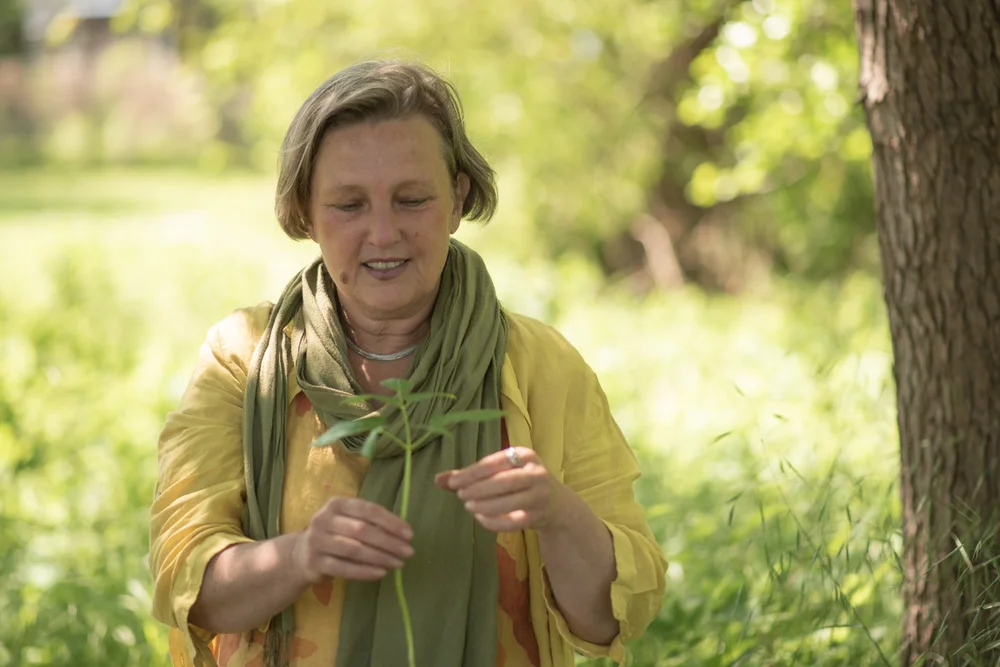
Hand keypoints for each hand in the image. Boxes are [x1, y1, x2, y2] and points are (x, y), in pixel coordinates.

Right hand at [293, 497, 412, 583]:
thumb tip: (404, 533)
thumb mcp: (348, 521)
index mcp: (337, 504)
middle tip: (408, 552)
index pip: (368, 510)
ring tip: (398, 563)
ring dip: (380, 557)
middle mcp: (324, 519)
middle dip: (389, 542)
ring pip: (354, 550)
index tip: (410, 534)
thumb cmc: (334, 534)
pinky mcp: (315, 562)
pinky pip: (344, 568)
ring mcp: (317, 541)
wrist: (301, 555)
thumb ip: (371, 522)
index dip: (391, 522)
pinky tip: (381, 573)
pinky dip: (365, 571)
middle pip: (363, 530)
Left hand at [435, 447, 567, 532]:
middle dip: (477, 489)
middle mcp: (535, 473)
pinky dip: (494, 522)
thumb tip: (438, 479)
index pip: (493, 463)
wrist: (555, 504)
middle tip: (460, 496)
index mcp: (524, 455)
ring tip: (468, 507)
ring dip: (484, 505)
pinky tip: (480, 518)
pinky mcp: (538, 516)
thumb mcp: (502, 472)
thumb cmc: (521, 483)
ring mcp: (539, 495)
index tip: (452, 483)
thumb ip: (471, 475)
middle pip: (502, 481)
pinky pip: (512, 522)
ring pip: (508, 502)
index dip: (471, 473)